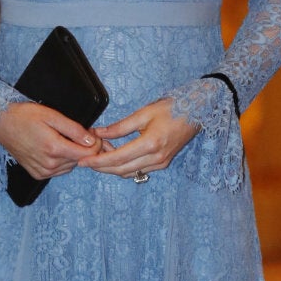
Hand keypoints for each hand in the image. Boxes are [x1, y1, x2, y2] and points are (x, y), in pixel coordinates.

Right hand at [0, 101, 103, 180]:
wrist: (1, 124)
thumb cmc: (24, 116)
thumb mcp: (51, 115)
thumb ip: (74, 129)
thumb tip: (92, 140)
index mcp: (54, 148)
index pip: (88, 154)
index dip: (96, 143)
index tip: (93, 133)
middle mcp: (49, 165)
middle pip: (80, 160)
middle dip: (85, 147)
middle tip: (81, 132)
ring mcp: (43, 172)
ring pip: (71, 166)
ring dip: (74, 154)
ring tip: (67, 138)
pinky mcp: (38, 175)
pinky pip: (59, 170)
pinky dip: (63, 160)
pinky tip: (57, 147)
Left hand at [77, 98, 198, 178]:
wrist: (196, 113)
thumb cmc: (171, 108)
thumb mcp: (144, 113)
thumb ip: (120, 126)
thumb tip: (99, 133)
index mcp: (150, 144)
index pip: (118, 158)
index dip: (99, 161)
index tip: (83, 161)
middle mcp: (155, 159)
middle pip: (121, 169)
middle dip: (102, 166)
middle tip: (86, 159)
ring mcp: (160, 164)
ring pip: (129, 172)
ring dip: (112, 166)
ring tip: (99, 153)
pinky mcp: (163, 164)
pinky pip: (138, 170)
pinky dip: (124, 165)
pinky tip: (116, 154)